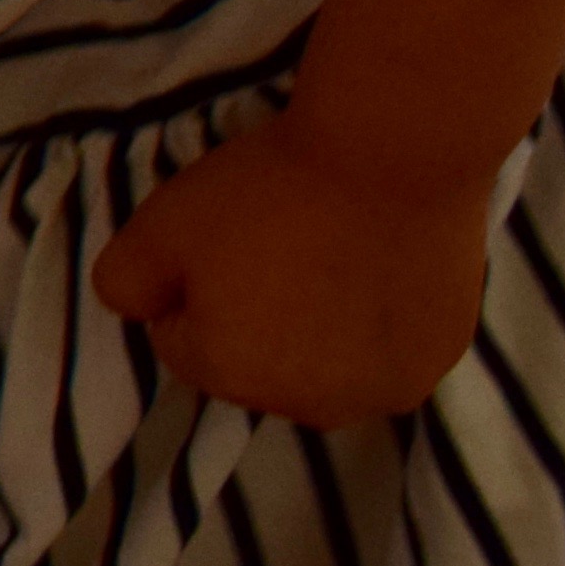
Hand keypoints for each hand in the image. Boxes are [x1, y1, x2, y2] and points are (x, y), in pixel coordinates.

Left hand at [91, 114, 489, 427]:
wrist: (393, 158)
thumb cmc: (268, 192)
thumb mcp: (160, 225)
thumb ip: (125, 282)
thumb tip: (138, 312)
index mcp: (232, 376)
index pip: (182, 344)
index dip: (190, 288)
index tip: (218, 241)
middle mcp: (308, 406)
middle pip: (256, 364)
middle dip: (252, 317)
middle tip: (275, 243)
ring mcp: (382, 391)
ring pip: (325, 366)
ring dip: (318, 329)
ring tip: (328, 253)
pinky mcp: (440, 361)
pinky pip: (386, 350)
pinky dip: (376, 321)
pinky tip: (378, 265)